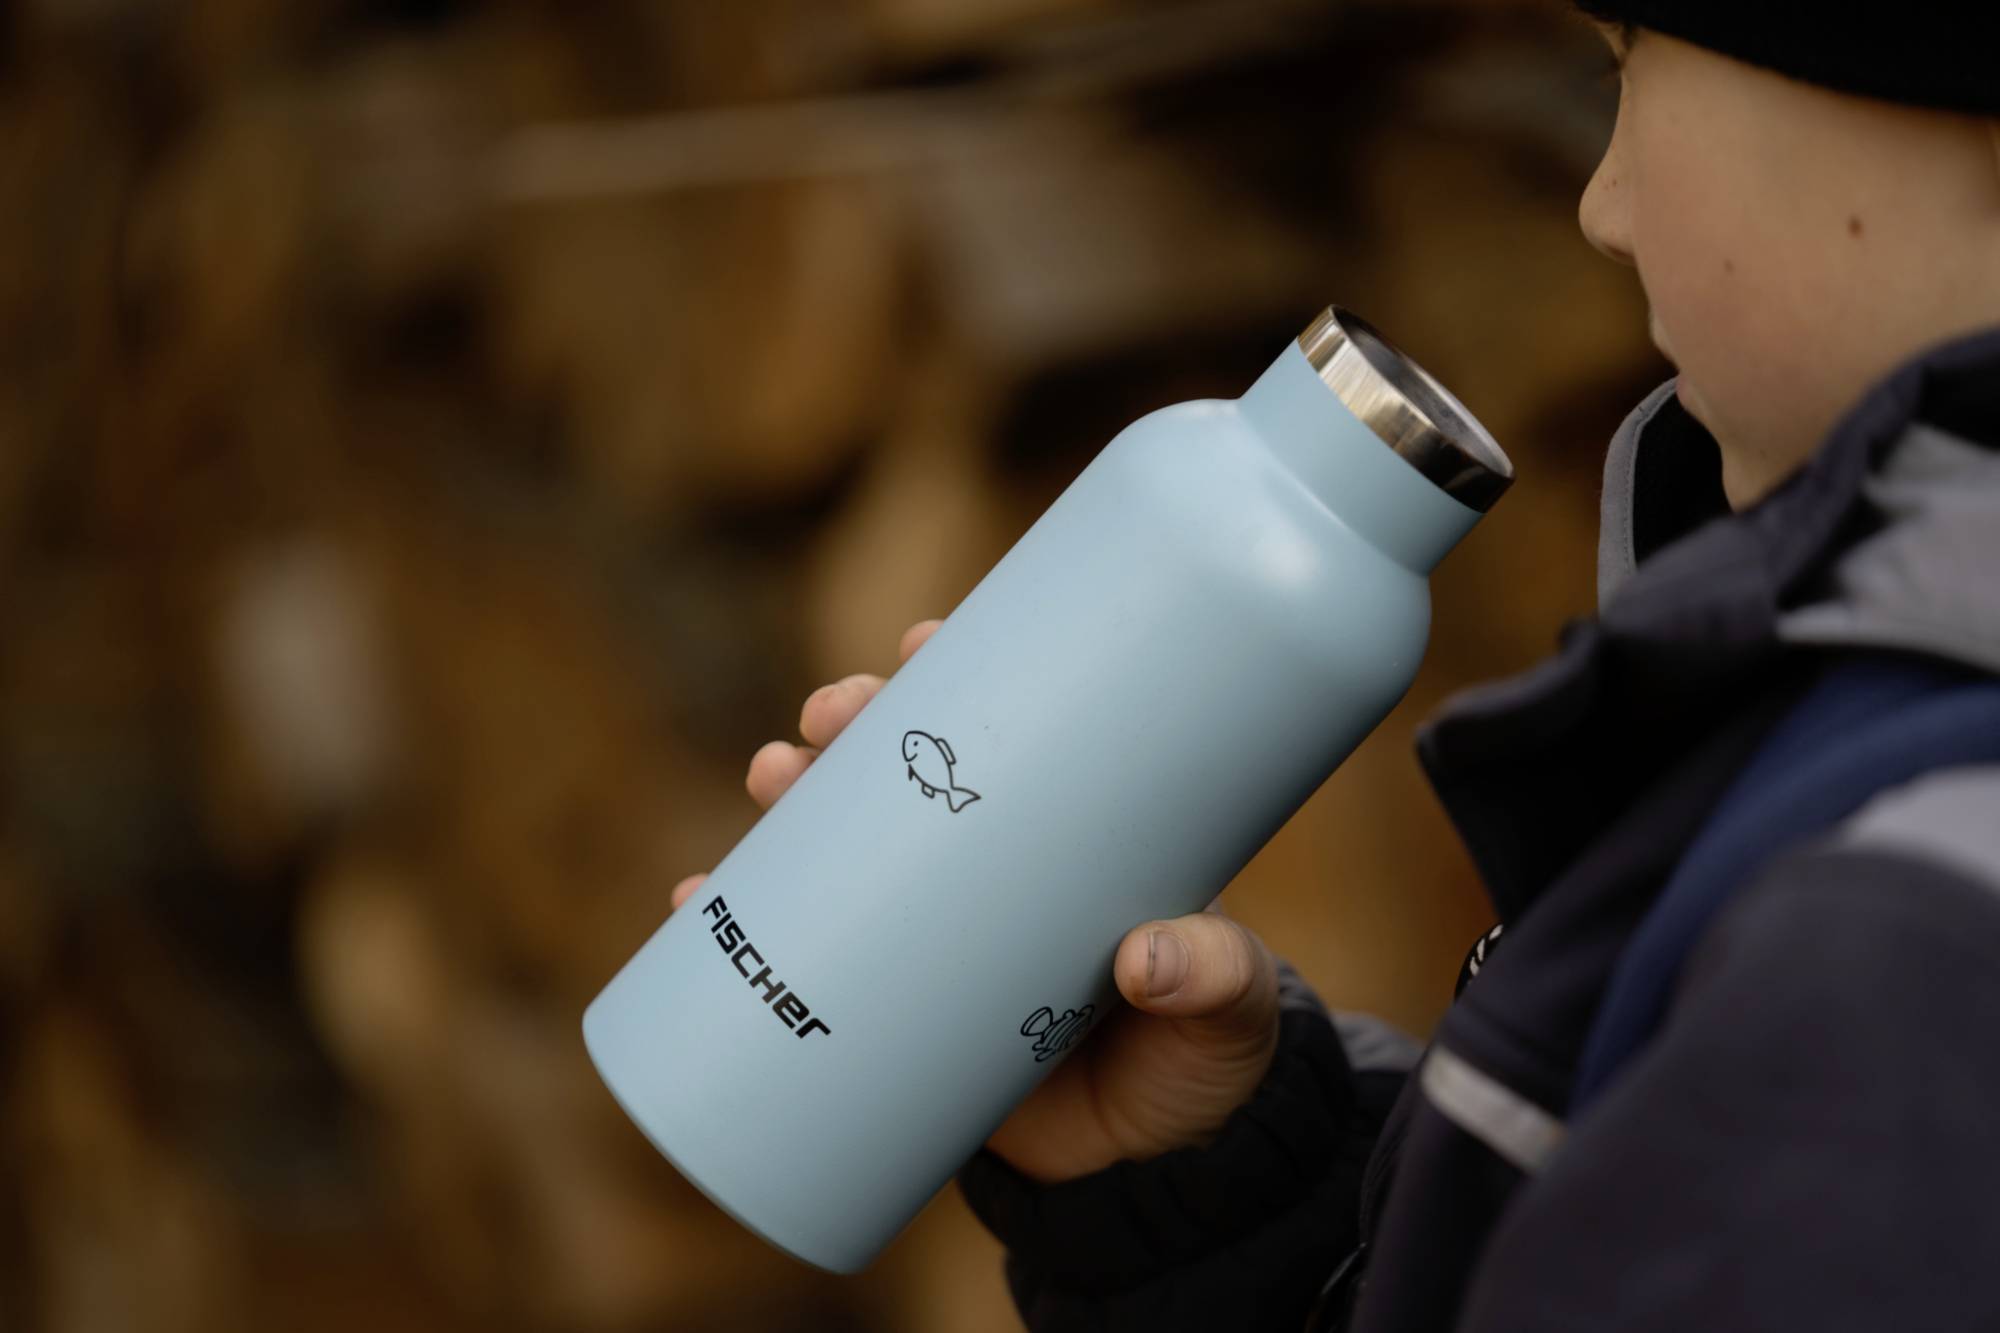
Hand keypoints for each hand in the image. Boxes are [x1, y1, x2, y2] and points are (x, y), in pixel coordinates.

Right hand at [671, 618, 1283, 1185]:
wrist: (1155, 1171)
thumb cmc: (1203, 1060)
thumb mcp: (1227, 1011)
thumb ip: (1214, 979)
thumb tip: (1145, 963)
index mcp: (1072, 830)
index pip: (1011, 721)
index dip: (958, 669)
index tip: (922, 640)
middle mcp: (993, 861)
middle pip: (907, 763)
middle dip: (854, 721)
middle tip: (829, 718)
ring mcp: (937, 928)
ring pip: (845, 837)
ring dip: (790, 794)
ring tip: (768, 781)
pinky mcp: (895, 1003)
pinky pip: (806, 945)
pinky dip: (742, 917)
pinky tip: (695, 897)